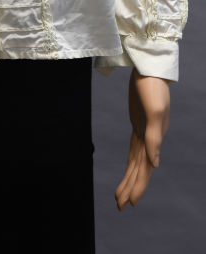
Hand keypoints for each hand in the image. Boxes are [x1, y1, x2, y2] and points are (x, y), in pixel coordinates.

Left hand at [115, 67, 170, 209]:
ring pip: (136, 160)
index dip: (137, 186)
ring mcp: (144, 130)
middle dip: (130, 188)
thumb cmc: (153, 87)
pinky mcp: (138, 122)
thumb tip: (154, 165)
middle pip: (139, 169)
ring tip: (120, 195)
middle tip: (120, 207)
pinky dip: (132, 161)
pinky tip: (130, 168)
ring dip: (129, 178)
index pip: (144, 168)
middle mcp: (150, 138)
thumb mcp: (154, 111)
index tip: (129, 203)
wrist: (149, 67)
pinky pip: (134, 147)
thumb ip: (154, 138)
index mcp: (154, 138)